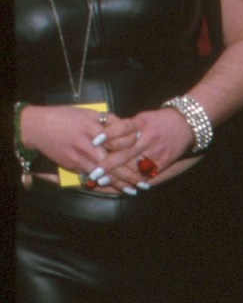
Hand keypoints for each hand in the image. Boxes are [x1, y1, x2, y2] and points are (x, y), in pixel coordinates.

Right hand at [17, 104, 188, 191]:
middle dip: (131, 173)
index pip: (118, 140)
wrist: (37, 127)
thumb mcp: (86, 112)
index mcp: (94, 128)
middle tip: (145, 181)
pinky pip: (90, 176)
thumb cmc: (62, 117)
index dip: (132, 149)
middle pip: (114, 161)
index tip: (144, 155)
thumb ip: (106, 119)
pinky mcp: (72, 164)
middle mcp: (88, 144)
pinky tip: (114, 188)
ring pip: (104, 172)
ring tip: (134, 189)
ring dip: (120, 183)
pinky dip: (103, 183)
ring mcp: (79, 156)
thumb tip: (125, 125)